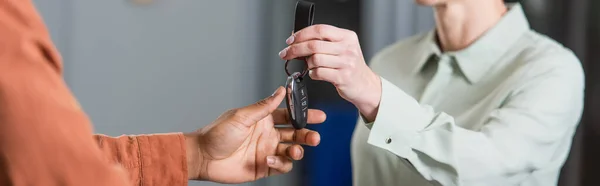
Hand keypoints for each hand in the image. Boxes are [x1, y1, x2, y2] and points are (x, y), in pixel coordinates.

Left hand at [184, 87, 325, 183]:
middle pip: (295, 134)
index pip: (289, 115)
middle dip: (307, 134)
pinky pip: (282, 165)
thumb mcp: (242, 116)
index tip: (318, 115)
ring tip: (295, 151)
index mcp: (263, 119)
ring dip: (298, 150)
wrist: (203, 157)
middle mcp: (268, 134)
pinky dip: (281, 163)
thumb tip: (280, 90)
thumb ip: (264, 106)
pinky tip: (270, 159)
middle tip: (314, 137)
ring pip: (292, 150)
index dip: (304, 114)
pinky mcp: (264, 166)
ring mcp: (267, 150)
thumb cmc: (217, 133)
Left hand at [279, 24, 380, 121]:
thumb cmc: (351, 66)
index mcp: (347, 37)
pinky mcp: (343, 77)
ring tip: (310, 66)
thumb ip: (325, 42)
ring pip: (315, 59)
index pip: (320, 30)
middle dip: (295, 49)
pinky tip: (316, 74)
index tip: (291, 40)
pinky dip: (312, 74)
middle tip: (287, 53)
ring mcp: (346, 63)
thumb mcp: (343, 48)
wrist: (366, 85)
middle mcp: (348, 48)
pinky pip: (318, 73)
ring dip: (307, 63)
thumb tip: (298, 39)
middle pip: (314, 45)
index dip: (302, 34)